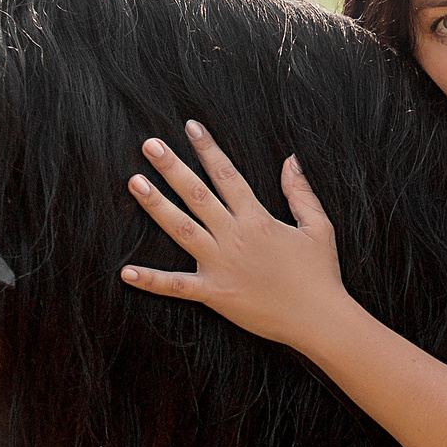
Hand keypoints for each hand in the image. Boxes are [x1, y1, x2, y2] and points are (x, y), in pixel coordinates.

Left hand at [119, 121, 349, 350]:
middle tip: (150, 145)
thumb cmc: (320, 274)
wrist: (318, 318)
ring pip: (182, 230)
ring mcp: (221, 266)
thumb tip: (290, 159)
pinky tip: (126, 271)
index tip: (190, 127)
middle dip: (172, 168)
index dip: (208, 150)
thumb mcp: (318, 227)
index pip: (227, 176)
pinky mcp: (215, 294)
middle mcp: (235, 237)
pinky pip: (177, 286)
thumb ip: (300, 192)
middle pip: (197, 195)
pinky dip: (152, 281)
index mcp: (257, 219)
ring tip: (135, 182)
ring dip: (157, 206)